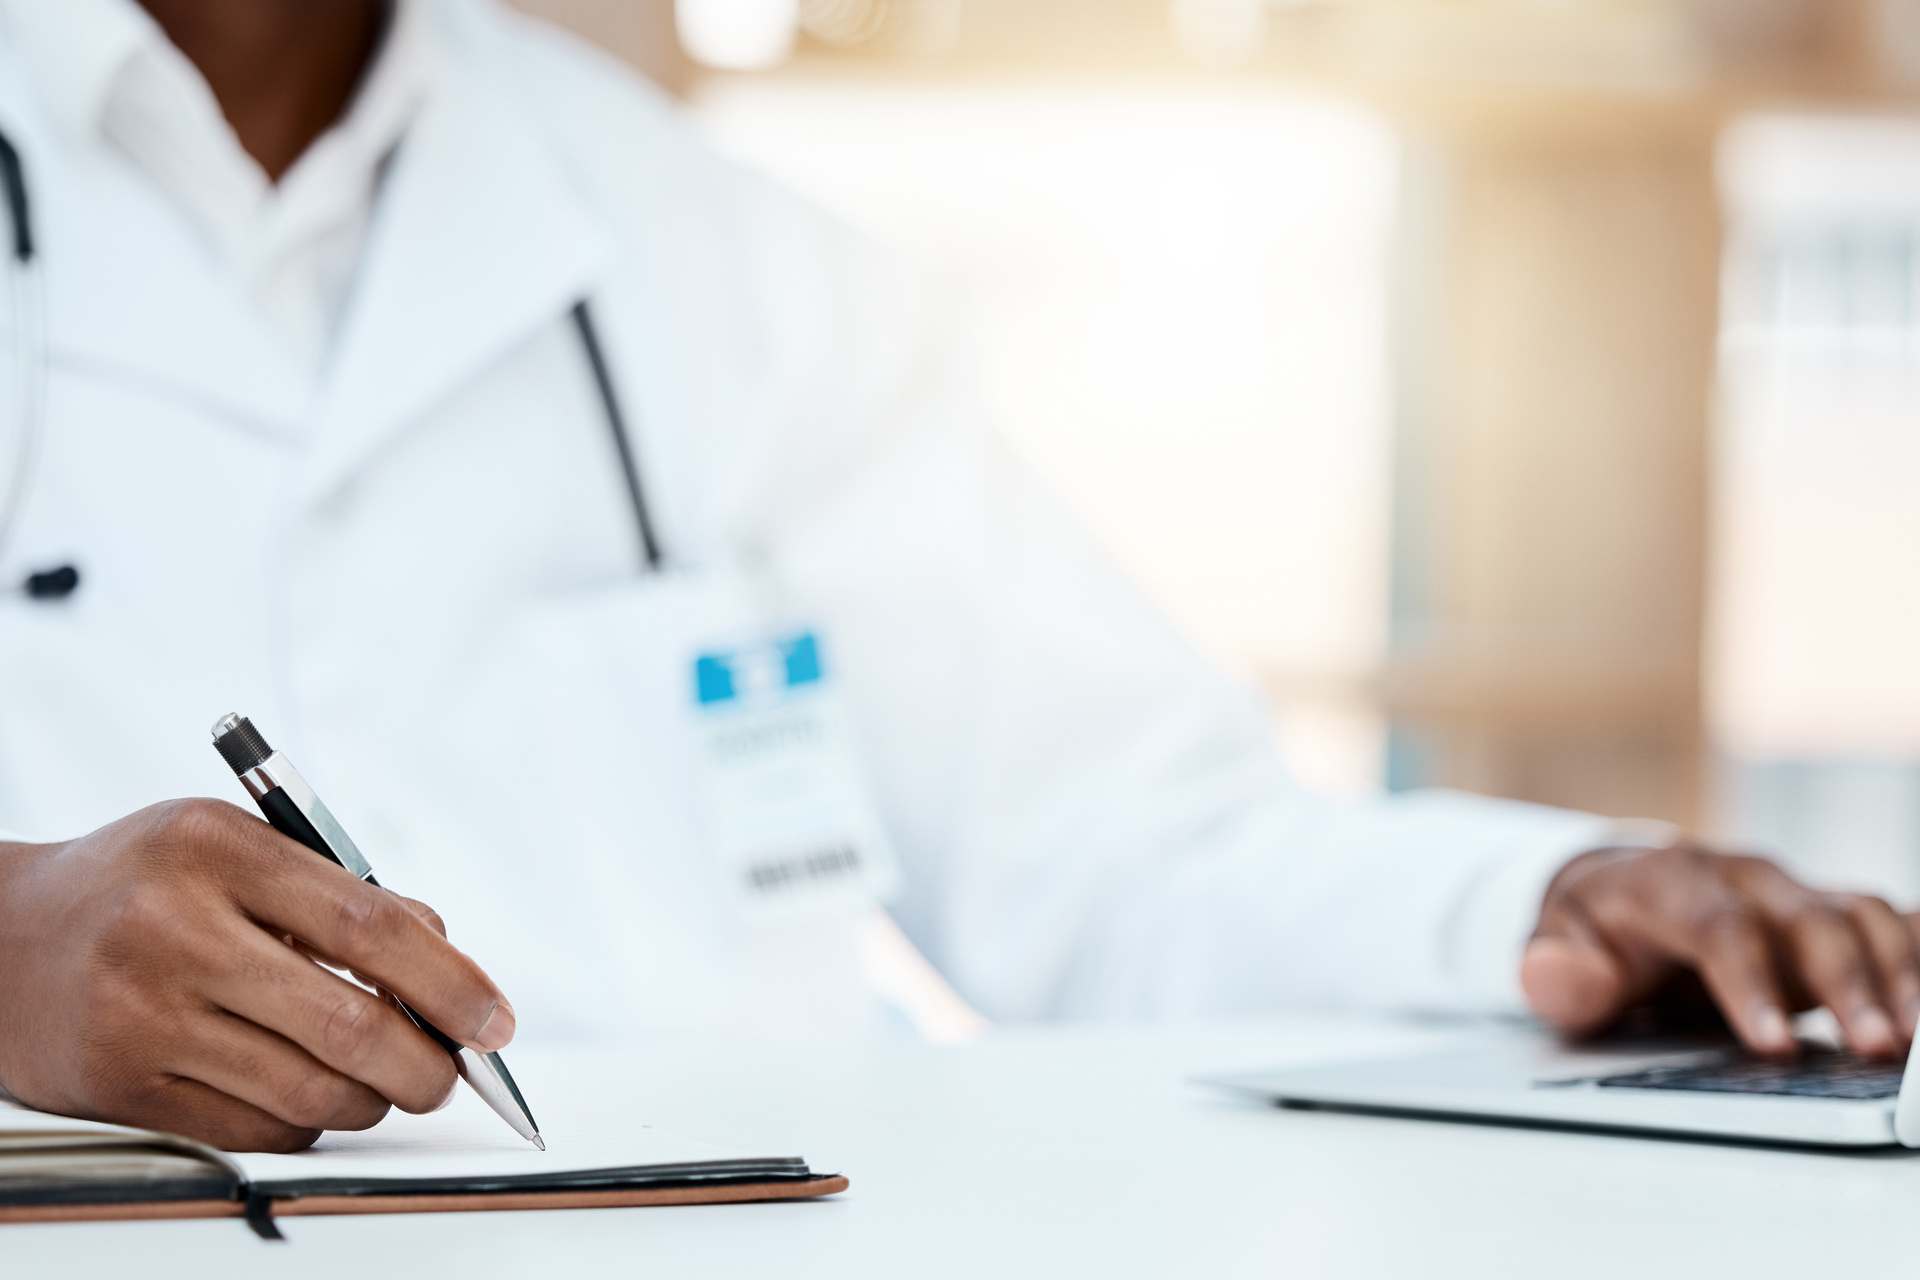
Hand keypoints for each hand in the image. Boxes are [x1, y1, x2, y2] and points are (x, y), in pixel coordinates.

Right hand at [0, 799, 515, 1151]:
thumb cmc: (145, 885)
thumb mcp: (237, 846)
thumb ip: (343, 894)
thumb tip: (449, 965)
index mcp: (214, 847)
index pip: (368, 923)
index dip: (450, 981)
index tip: (496, 1020)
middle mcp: (172, 927)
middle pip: (348, 1026)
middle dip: (428, 1066)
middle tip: (453, 1074)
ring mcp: (141, 1013)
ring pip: (309, 1092)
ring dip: (374, 1100)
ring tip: (387, 1082)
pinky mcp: (120, 1085)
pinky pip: (256, 1131)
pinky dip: (309, 1123)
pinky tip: (313, 1095)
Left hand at [1523, 842, 1919, 1057]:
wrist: (1620, 887)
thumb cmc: (1593, 925)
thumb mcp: (1554, 944)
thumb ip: (1554, 968)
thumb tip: (1554, 974)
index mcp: (1671, 881)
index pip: (1717, 926)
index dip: (1748, 983)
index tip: (1772, 1044)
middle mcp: (1743, 878)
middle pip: (1808, 920)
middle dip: (1848, 983)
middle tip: (1874, 1047)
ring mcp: (1792, 892)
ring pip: (1860, 916)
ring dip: (1898, 974)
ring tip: (1912, 1038)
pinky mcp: (1826, 913)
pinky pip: (1885, 921)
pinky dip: (1917, 950)